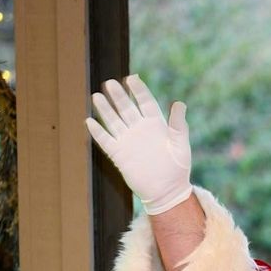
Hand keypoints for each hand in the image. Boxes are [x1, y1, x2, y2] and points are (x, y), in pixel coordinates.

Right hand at [86, 75, 192, 213]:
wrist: (167, 191)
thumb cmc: (178, 169)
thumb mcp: (180, 145)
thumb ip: (178, 125)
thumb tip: (179, 103)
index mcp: (156, 125)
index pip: (145, 103)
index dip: (138, 90)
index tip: (131, 78)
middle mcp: (140, 130)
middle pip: (126, 108)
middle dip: (118, 96)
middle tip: (110, 83)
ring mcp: (128, 141)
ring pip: (114, 121)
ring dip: (105, 109)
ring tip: (97, 96)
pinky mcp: (119, 154)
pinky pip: (105, 140)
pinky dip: (98, 132)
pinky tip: (90, 122)